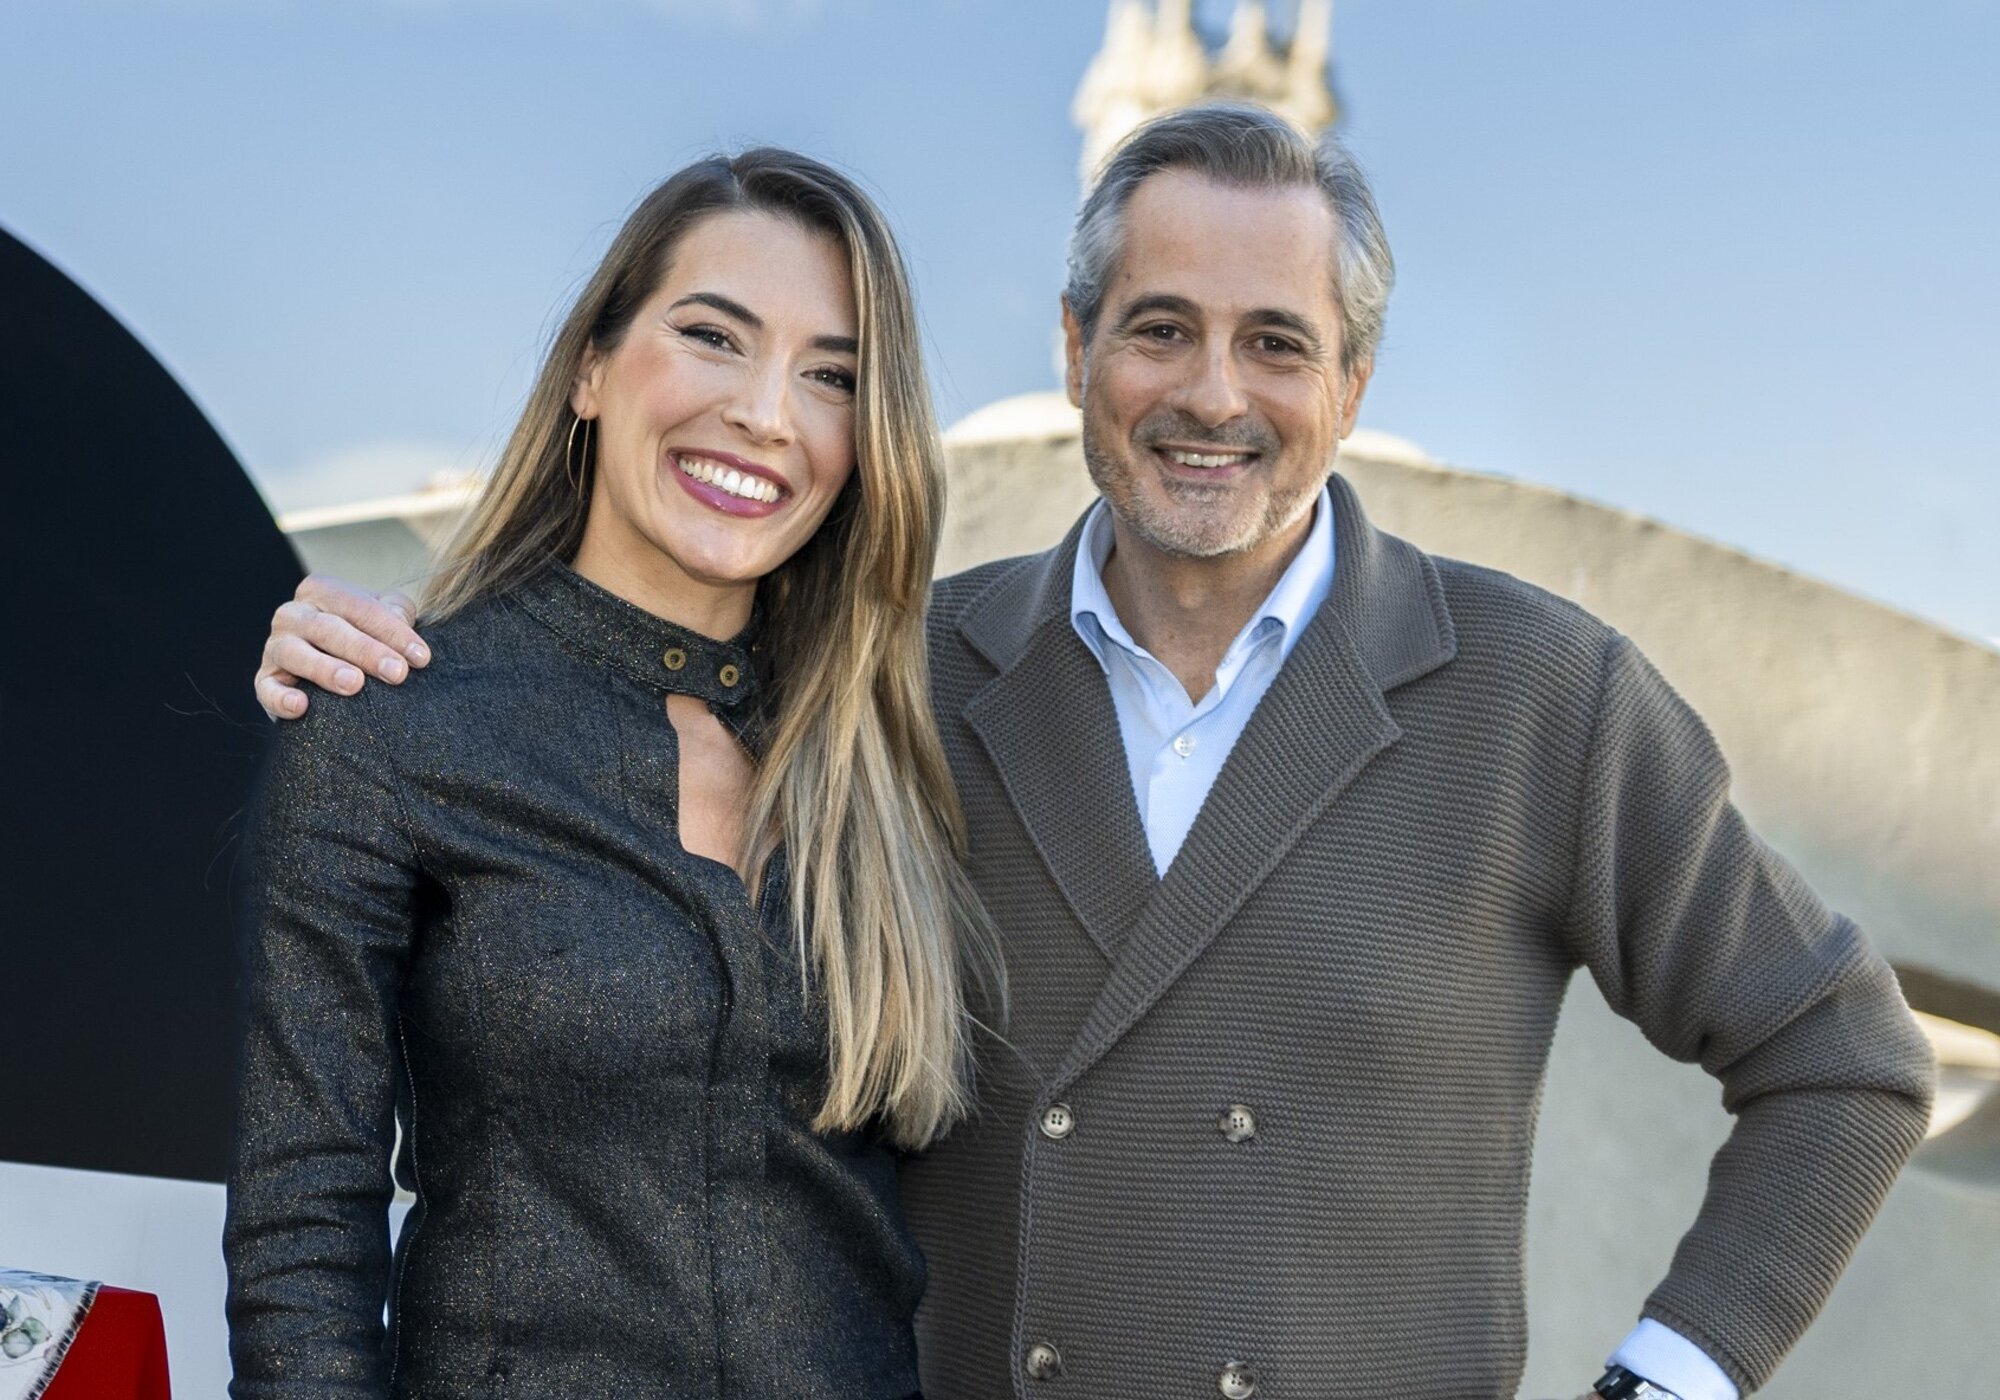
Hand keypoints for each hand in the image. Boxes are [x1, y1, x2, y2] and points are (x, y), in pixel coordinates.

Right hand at [255, 574, 429, 719]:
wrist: (336, 670)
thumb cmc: (368, 635)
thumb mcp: (387, 615)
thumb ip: (396, 612)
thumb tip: (402, 623)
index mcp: (323, 591)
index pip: (360, 607)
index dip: (393, 631)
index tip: (422, 657)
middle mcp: (293, 613)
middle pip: (330, 629)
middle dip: (367, 651)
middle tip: (398, 673)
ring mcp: (276, 646)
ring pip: (296, 654)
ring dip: (326, 669)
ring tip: (354, 684)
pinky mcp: (265, 679)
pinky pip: (267, 688)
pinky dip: (280, 698)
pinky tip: (301, 707)